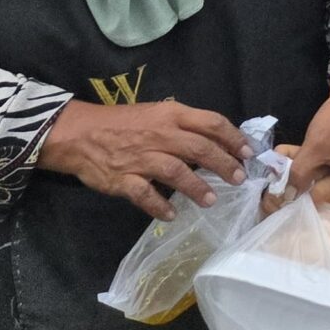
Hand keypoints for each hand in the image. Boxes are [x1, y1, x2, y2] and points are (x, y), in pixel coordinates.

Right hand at [38, 97, 250, 222]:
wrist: (80, 133)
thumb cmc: (124, 123)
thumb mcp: (157, 114)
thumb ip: (184, 127)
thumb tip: (218, 143)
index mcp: (170, 114)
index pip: (210, 122)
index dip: (233, 138)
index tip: (249, 152)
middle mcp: (159, 134)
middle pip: (199, 148)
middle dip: (224, 164)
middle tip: (240, 179)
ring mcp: (140, 158)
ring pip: (175, 171)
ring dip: (196, 187)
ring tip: (212, 201)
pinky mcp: (121, 179)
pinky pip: (143, 194)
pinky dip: (159, 206)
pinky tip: (172, 215)